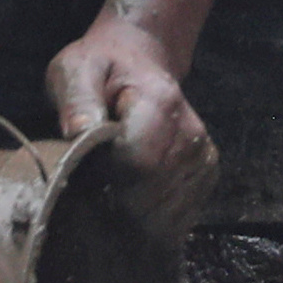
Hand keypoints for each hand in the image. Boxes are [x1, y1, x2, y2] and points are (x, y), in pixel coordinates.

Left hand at [49, 18, 219, 235]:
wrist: (139, 60)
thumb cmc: (103, 68)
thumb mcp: (77, 69)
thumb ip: (77, 98)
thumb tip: (78, 133)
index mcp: (161, 103)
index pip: (138, 163)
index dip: (105, 176)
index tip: (83, 171)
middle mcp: (192, 134)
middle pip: (153, 195)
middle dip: (115, 202)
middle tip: (89, 188)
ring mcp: (202, 157)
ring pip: (167, 215)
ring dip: (132, 217)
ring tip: (108, 195)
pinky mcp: (205, 174)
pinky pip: (179, 218)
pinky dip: (151, 222)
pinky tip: (131, 207)